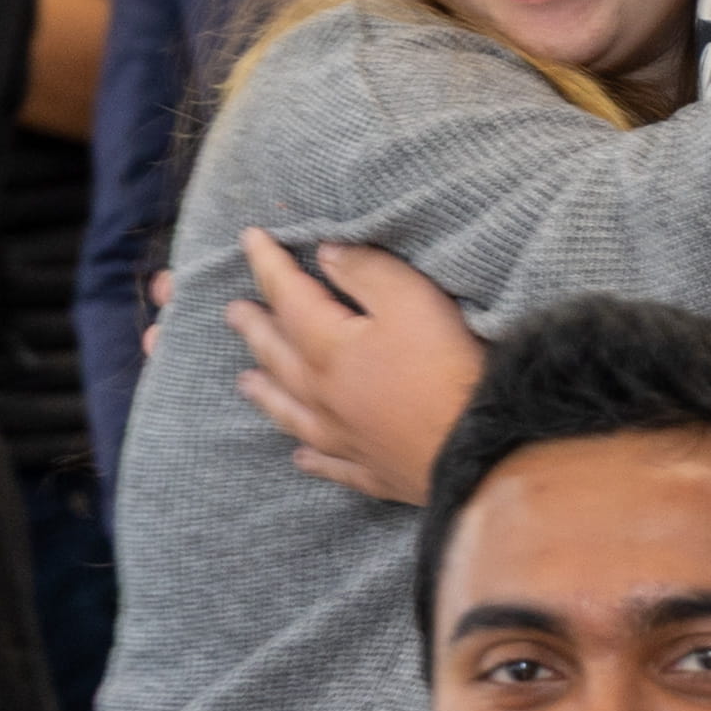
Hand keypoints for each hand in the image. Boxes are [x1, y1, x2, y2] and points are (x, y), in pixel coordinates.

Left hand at [224, 233, 482, 505]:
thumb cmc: (445, 368)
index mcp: (328, 348)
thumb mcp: (412, 300)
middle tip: (234, 312)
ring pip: (291, 413)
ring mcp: (344, 438)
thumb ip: (367, 272)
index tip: (249, 239)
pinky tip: (299, 457)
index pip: (288, 296)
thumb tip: (326, 255)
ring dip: (266, 393)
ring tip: (244, 381)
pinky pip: (329, 464)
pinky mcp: (371, 471)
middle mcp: (322, 395)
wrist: (477, 449)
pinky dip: (310, 459)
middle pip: (278, 355)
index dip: (267, 264)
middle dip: (254, 329)